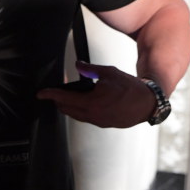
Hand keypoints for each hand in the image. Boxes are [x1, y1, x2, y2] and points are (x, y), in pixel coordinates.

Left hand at [36, 61, 155, 127]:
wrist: (148, 103)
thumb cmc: (131, 89)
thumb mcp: (109, 73)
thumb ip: (90, 69)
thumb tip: (78, 65)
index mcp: (92, 103)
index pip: (64, 99)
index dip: (50, 95)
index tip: (41, 94)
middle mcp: (93, 115)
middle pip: (67, 110)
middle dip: (58, 102)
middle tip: (53, 94)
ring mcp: (99, 122)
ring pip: (76, 116)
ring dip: (68, 107)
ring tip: (65, 98)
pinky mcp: (104, 124)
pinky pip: (86, 118)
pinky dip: (79, 111)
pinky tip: (81, 104)